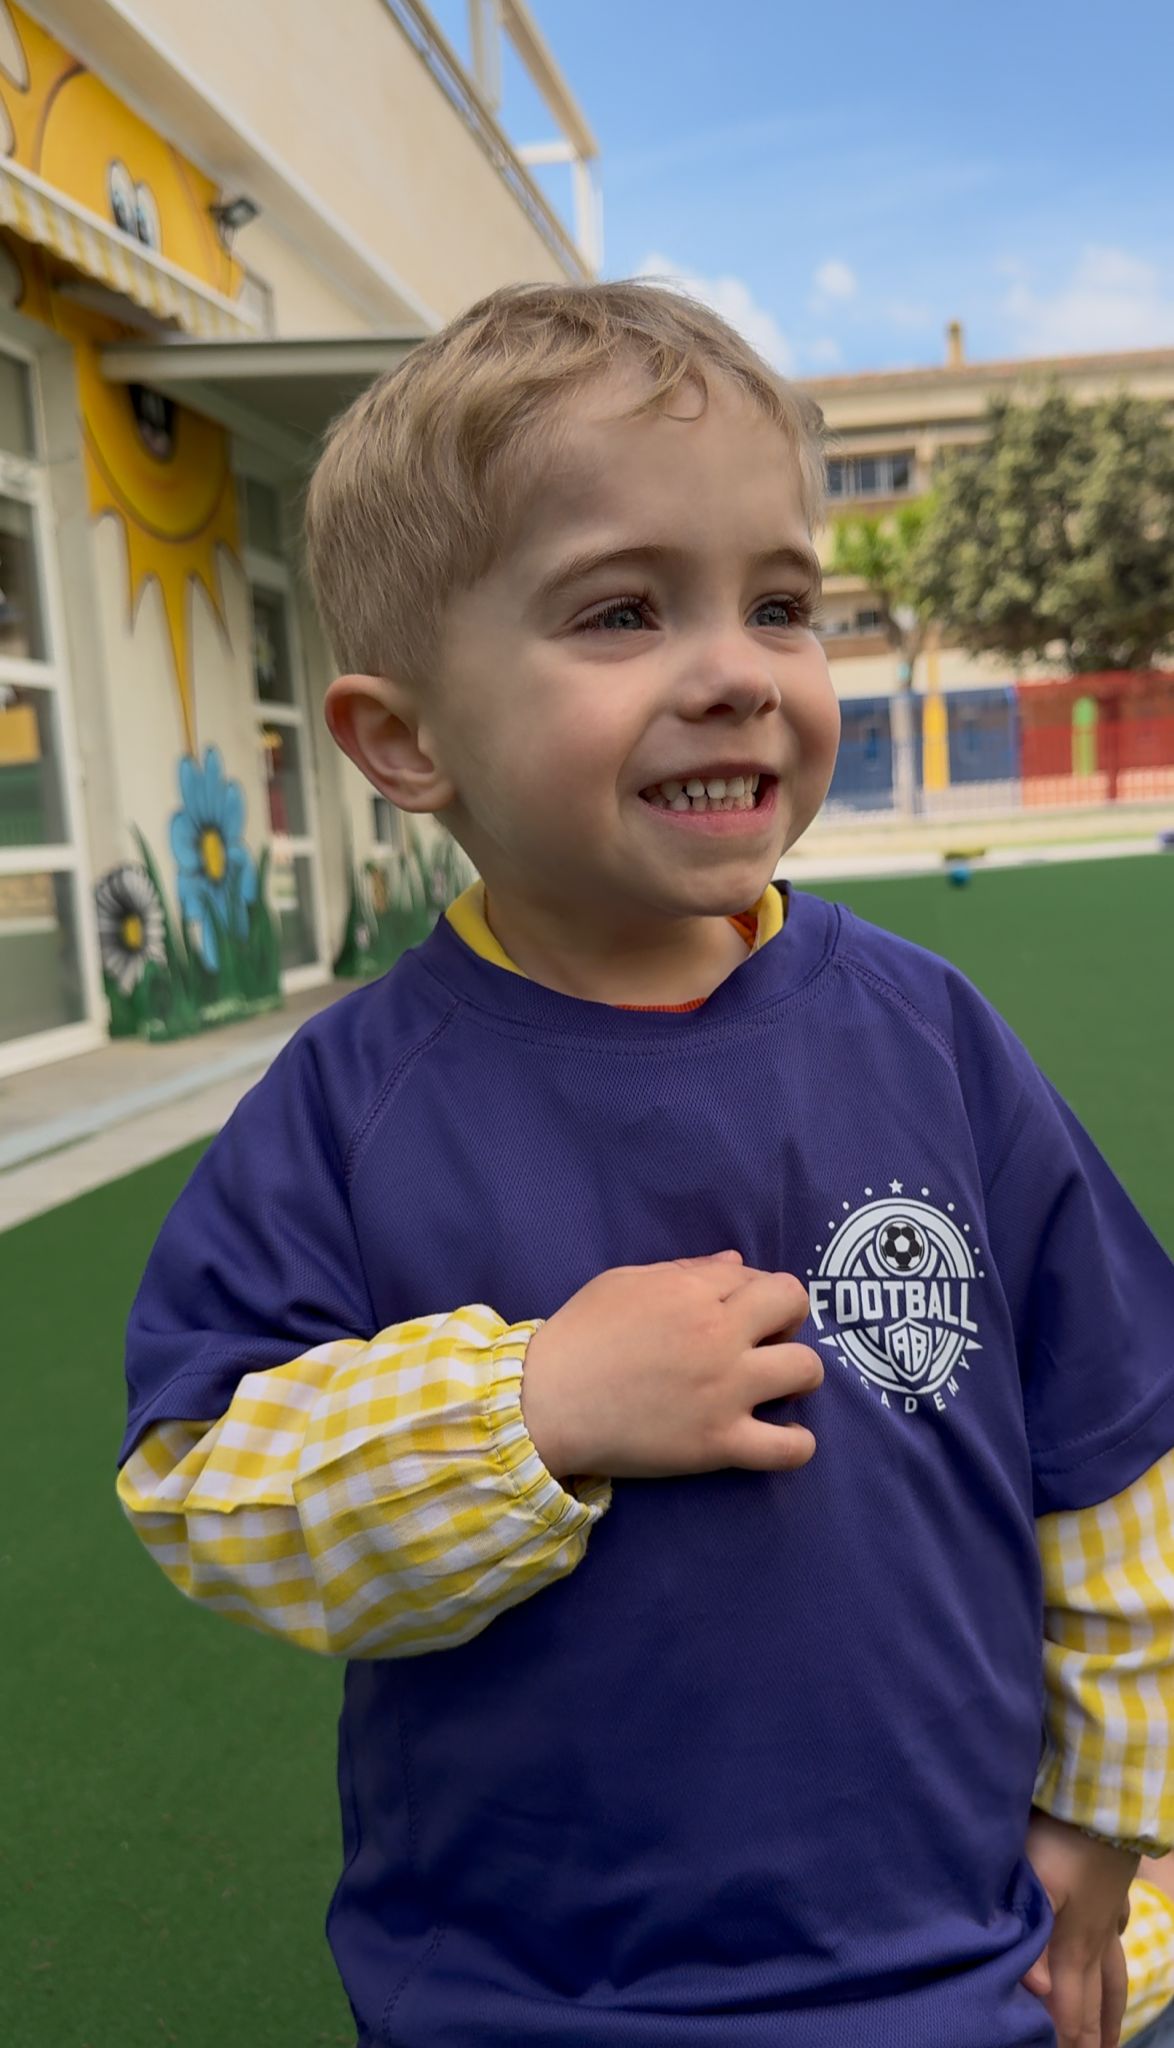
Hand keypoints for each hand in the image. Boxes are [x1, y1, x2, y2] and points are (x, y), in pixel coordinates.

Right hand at [520, 1251, 821, 1480]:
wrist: (543, 1405)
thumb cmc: (579, 1337)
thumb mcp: (624, 1283)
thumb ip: (685, 1270)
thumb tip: (736, 1262)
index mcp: (692, 1292)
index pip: (754, 1275)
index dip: (750, 1291)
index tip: (735, 1312)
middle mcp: (717, 1335)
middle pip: (793, 1306)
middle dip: (786, 1318)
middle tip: (763, 1340)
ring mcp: (724, 1391)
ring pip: (806, 1369)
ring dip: (799, 1373)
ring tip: (777, 1386)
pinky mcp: (720, 1444)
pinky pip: (788, 1447)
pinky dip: (796, 1443)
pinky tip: (783, 1436)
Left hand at [1022, 1809, 1137, 2047]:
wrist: (1100, 1798)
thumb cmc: (1060, 1839)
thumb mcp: (1036, 1886)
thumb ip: (1035, 1942)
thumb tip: (1039, 1993)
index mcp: (1073, 1944)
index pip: (1071, 2008)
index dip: (1067, 2039)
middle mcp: (1095, 1938)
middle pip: (1095, 2000)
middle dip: (1091, 2036)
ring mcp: (1106, 1914)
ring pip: (1112, 1974)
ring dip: (1111, 2009)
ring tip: (1111, 2037)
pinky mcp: (1111, 1890)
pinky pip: (1118, 1930)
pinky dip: (1116, 1949)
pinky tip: (1116, 1942)